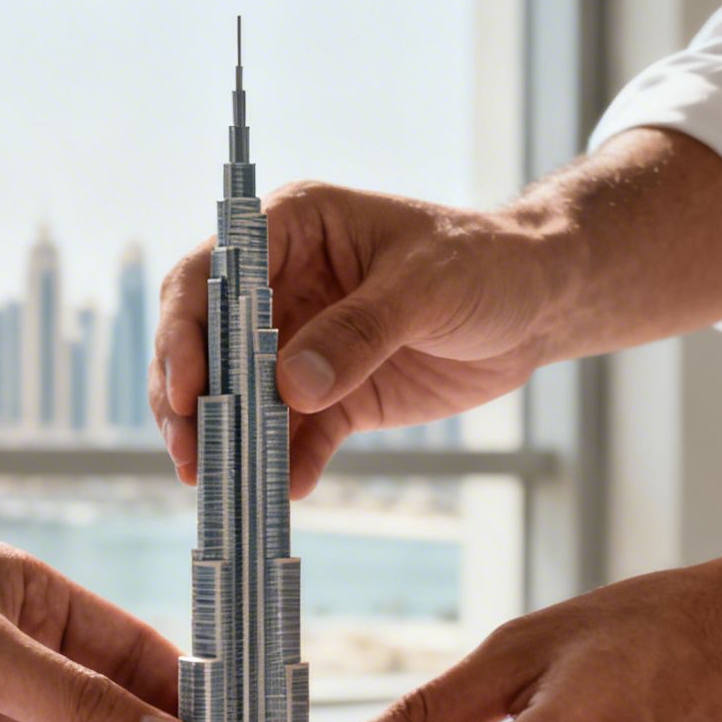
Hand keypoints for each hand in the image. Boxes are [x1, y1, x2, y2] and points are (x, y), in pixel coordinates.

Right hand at [150, 181, 560, 497]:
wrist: (538, 305)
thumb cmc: (484, 264)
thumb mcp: (425, 288)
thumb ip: (358, 333)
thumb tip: (289, 387)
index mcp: (291, 230)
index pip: (210, 276)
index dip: (184, 331)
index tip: (185, 389)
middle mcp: (281, 287)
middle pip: (206, 345)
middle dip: (188, 401)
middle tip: (190, 454)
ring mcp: (301, 345)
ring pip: (238, 399)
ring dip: (224, 442)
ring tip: (219, 485)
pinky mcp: (331, 397)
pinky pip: (294, 437)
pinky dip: (285, 465)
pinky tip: (287, 491)